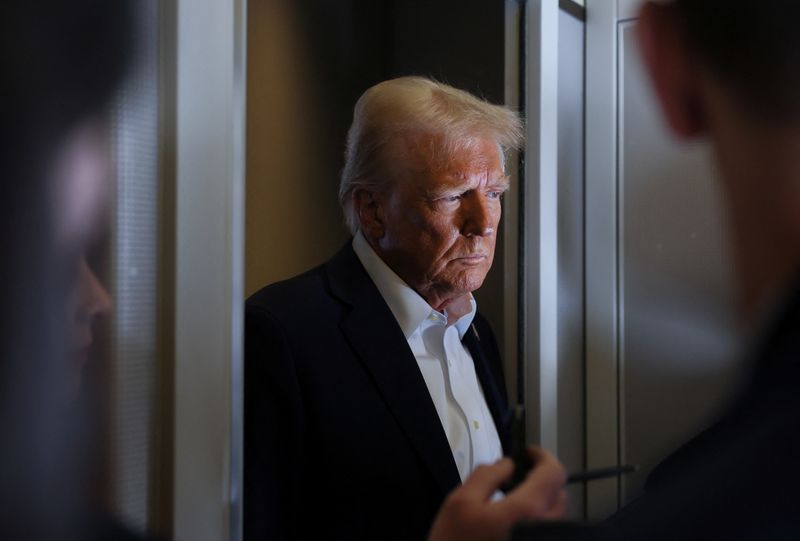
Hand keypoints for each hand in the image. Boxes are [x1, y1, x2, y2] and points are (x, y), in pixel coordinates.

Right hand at [428, 447, 566, 540]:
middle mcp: (545, 530)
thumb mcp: (460, 501)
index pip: (554, 473)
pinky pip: (547, 534)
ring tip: (513, 502)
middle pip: (560, 495)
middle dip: (542, 481)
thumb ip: (487, 475)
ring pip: (556, 517)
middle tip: (519, 476)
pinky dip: (536, 523)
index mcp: (527, 511)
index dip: (543, 457)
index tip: (528, 453)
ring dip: (541, 503)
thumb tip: (507, 464)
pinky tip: (513, 526)